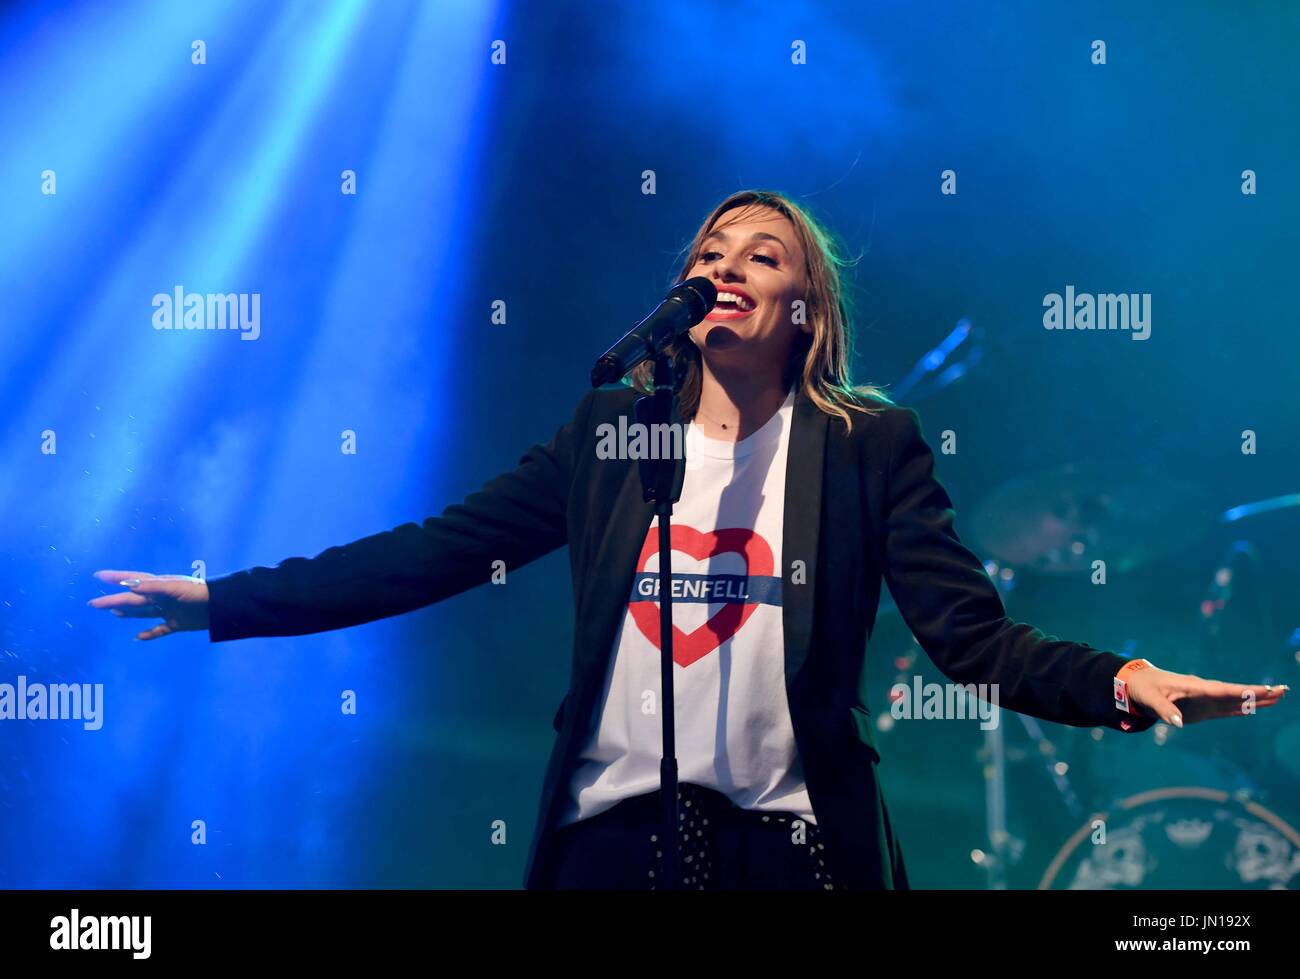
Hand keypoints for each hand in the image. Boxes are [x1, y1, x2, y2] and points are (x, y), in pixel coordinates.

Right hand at [88, 570, 210, 639]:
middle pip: (132, 600)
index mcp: (160, 586)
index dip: (116, 578)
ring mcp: (169, 610)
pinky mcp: (178, 623)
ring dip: (128, 613)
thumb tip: (129, 586)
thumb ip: (154, 587)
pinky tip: (138, 638)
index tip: (98, 575)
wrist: (222, 606)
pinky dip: (149, 634)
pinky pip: (159, 629)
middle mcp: (162, 598)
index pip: (133, 580)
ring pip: (143, 612)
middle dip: (113, 601)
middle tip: (94, 604)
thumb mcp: (176, 589)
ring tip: (114, 612)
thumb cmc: (201, 593)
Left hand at [1124, 664, 1287, 726]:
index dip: (1244, 691)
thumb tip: (1178, 724)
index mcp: (1193, 686)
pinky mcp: (1201, 709)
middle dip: (1258, 693)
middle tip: (1284, 691)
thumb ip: (1164, 710)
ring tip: (1278, 698)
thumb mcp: (1149, 698)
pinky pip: (1224, 709)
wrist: (1137, 684)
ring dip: (1254, 700)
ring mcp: (1204, 701)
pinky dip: (1240, 708)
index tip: (1265, 689)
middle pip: (1235, 694)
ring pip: (1234, 701)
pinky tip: (1254, 708)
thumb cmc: (1143, 689)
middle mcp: (1203, 692)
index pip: (1223, 689)